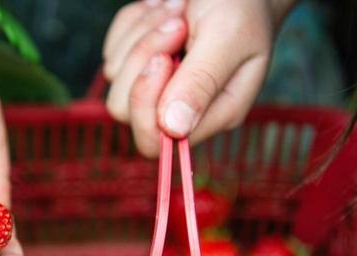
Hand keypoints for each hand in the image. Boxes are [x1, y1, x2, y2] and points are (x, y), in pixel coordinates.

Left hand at [103, 0, 296, 155]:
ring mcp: (155, 85)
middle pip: (124, 110)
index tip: (163, 59)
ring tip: (177, 11)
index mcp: (214, 113)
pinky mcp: (138, 61)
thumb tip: (173, 129)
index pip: (157, 140)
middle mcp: (181, 107)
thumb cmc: (243, 4)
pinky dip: (133, 23)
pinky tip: (164, 9)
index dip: (147, 104)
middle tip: (177, 25)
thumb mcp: (228, 38)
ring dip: (141, 35)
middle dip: (142, 60)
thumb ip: (200, 83)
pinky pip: (112, 50)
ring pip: (115, 76)